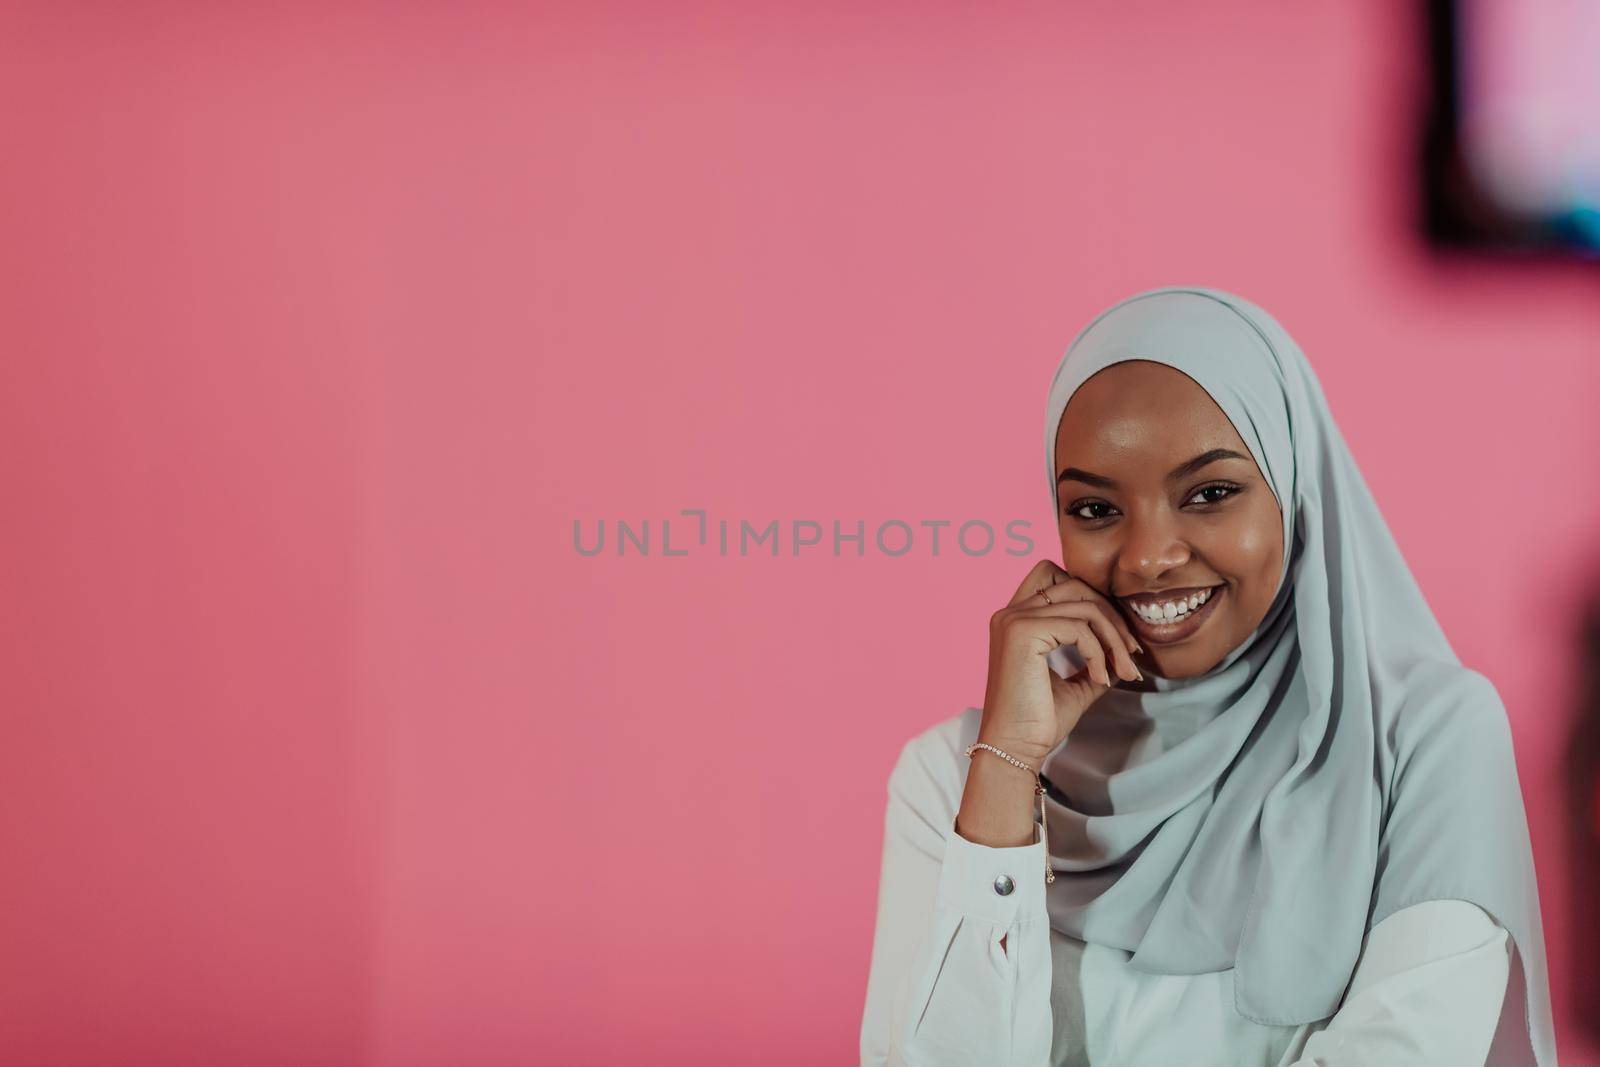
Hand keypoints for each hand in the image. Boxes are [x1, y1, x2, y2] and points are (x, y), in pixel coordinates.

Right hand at [979, 559, 1142, 765]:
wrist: (1014, 748)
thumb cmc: (1038, 721)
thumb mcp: (1075, 684)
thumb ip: (1094, 660)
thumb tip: (1125, 649)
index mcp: (1015, 620)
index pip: (1055, 576)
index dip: (1091, 598)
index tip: (1116, 640)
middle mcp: (1009, 613)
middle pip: (1076, 585)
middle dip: (1111, 617)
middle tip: (1131, 655)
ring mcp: (1014, 619)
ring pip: (1084, 605)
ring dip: (1114, 638)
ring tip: (1124, 671)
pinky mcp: (1023, 632)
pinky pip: (1079, 627)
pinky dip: (1098, 651)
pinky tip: (1101, 679)